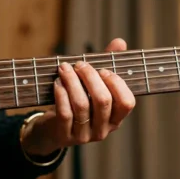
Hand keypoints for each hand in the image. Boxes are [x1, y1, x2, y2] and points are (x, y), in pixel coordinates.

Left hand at [20, 38, 135, 155]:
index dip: (116, 83)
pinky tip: (57, 82)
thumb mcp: (93, 85)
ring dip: (72, 81)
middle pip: (103, 100)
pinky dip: (61, 94)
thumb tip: (120, 42)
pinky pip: (65, 113)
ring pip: (82, 105)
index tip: (103, 69)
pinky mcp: (66, 136)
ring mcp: (85, 136)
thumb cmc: (78, 101)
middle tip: (79, 64)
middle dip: (90, 77)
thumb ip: (107, 64)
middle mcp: (104, 130)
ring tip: (64, 69)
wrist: (52, 129)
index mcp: (116, 118)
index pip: (127, 102)